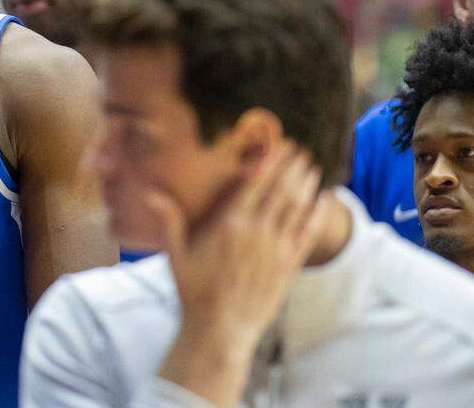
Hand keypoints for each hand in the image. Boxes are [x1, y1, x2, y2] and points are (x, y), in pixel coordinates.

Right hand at [150, 142, 323, 352]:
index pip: (256, 183)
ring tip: (312, 167)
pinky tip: (323, 200)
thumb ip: (169, 220)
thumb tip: (150, 193)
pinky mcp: (289, 266)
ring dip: (307, 184)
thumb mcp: (177, 255)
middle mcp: (256, 232)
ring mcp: (276, 249)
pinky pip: (308, 233)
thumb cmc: (195, 292)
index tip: (280, 143)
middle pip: (281, 189)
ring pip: (298, 207)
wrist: (220, 329)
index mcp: (229, 224)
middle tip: (301, 149)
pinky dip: (317, 213)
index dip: (271, 160)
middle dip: (294, 166)